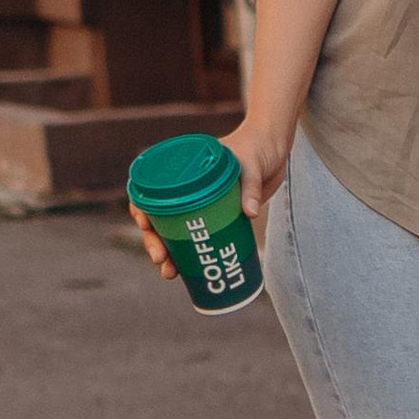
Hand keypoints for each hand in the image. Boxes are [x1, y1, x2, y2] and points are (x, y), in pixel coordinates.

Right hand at [130, 116, 290, 279]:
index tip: (146, 226)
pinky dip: (193, 255)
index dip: (142, 209)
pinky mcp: (218, 215)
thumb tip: (250, 213)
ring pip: (176, 232)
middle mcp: (187, 188)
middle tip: (162, 261)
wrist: (276, 145)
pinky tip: (190, 273)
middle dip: (155, 242)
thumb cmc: (258, 145)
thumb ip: (250, 186)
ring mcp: (202, 203)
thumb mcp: (252, 164)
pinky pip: (200, 236)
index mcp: (185, 170)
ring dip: (170, 254)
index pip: (152, 190)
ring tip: (170, 273)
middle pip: (160, 218)